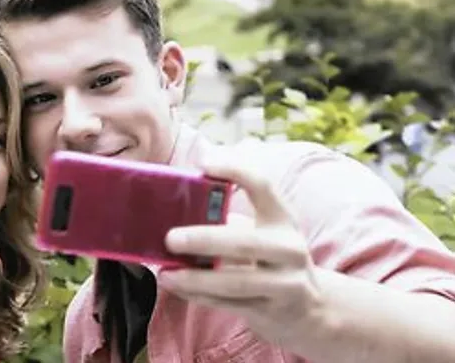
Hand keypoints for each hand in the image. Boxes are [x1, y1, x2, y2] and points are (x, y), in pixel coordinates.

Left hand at [158, 151, 323, 342]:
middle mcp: (289, 250)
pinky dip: (198, 296)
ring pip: (234, 282)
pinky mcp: (271, 311)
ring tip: (165, 273)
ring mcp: (284, 284)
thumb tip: (179, 195)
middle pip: (244, 242)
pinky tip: (176, 287)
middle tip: (170, 238)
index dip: (234, 171)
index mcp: (283, 220)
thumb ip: (229, 215)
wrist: (311, 308)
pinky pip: (228, 304)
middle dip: (204, 240)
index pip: (263, 186)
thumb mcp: (263, 231)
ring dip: (194, 278)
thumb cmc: (272, 259)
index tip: (203, 163)